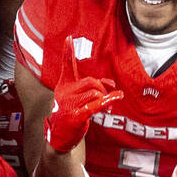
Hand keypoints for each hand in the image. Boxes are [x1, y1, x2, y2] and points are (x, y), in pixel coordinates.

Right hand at [44, 38, 122, 153]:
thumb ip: (93, 87)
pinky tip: (117, 97)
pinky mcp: (75, 116)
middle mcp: (64, 93)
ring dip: (105, 99)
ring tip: (107, 106)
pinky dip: (108, 101)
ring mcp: (68, 105)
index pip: (66, 67)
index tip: (69, 38)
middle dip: (103, 88)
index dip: (68, 53)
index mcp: (64, 86)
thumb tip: (111, 83)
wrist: (59, 138)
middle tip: (107, 98)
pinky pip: (95, 105)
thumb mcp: (78, 97)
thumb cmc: (71, 113)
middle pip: (91, 81)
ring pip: (95, 93)